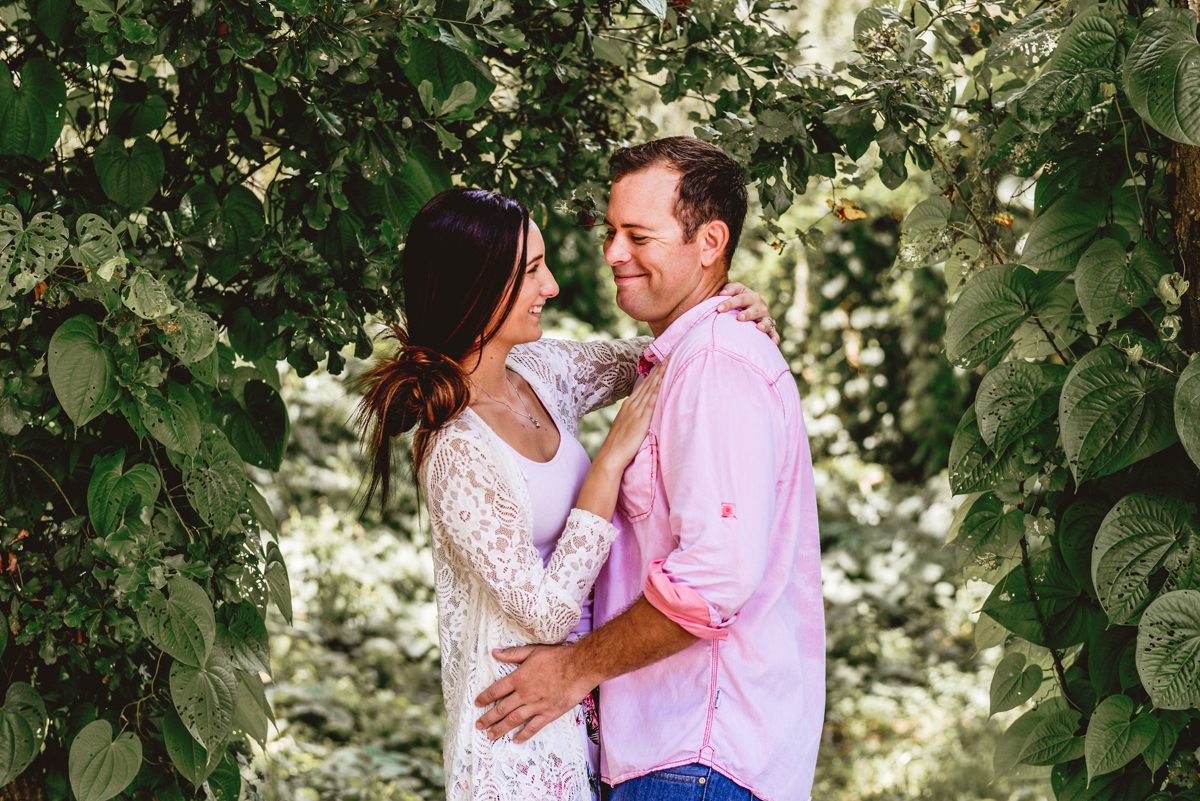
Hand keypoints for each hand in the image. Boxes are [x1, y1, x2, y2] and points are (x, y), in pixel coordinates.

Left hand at [474, 644, 593, 742]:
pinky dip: (524, 734)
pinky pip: (533, 727)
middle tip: (479, 725)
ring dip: (500, 728)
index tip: (477, 703)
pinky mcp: (549, 713)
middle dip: (488, 718)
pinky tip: (516, 739)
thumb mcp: (532, 651)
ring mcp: (536, 705)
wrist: (579, 666)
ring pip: (513, 720)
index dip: (485, 697)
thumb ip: (513, 654)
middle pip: (501, 709)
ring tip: (491, 735)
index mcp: (519, 678)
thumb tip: (495, 652)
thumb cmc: (557, 657)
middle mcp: (524, 694)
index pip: (496, 690)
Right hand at [593, 357, 666, 470]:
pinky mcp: (641, 420)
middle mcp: (632, 405)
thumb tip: (645, 413)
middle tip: (670, 352)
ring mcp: (636, 411)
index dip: (654, 372)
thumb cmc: (620, 445)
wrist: (611, 457)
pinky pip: (651, 401)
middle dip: (659, 367)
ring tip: (669, 360)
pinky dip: (657, 388)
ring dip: (660, 373)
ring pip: (650, 388)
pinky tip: (663, 379)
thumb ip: (636, 417)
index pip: (644, 385)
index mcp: (629, 405)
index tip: (662, 360)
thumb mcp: (627, 426)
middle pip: (648, 382)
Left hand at [717, 282, 779, 344]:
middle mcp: (760, 306)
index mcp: (750, 296)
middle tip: (739, 318)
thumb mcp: (735, 291)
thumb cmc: (739, 299)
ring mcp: (766, 317)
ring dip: (763, 325)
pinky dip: (774, 337)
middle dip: (747, 314)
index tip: (719, 308)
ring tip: (758, 328)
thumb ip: (729, 289)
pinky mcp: (770, 327)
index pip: (740, 298)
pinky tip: (773, 342)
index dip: (730, 302)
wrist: (751, 306)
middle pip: (753, 310)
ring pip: (766, 321)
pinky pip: (773, 332)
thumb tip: (722, 293)